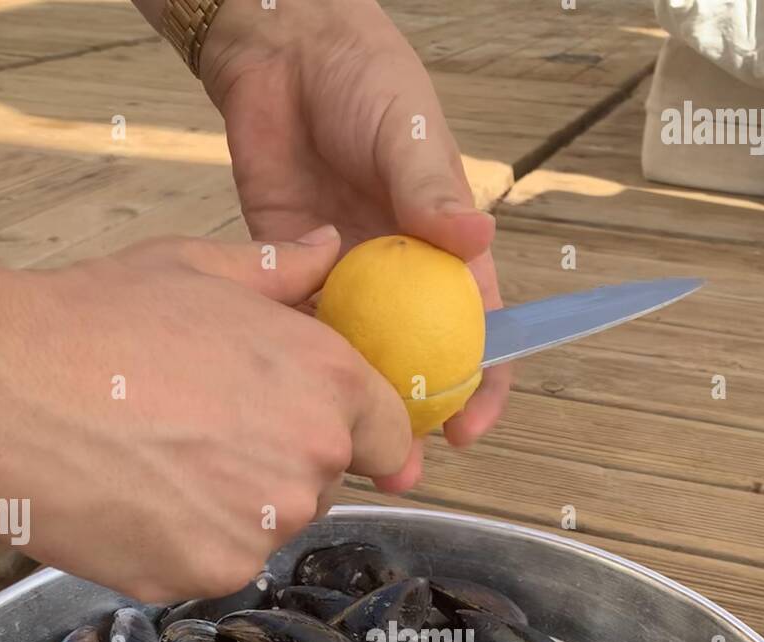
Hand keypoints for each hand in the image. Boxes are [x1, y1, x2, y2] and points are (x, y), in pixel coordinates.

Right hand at [0, 231, 411, 601]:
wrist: (2, 390)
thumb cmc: (95, 321)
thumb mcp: (196, 270)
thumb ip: (280, 271)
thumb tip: (330, 249)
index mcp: (327, 381)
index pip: (389, 433)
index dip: (360, 432)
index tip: (328, 434)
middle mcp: (310, 459)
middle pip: (323, 480)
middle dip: (280, 460)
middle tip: (203, 427)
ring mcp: (262, 526)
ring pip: (269, 524)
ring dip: (233, 504)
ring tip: (160, 457)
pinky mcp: (212, 573)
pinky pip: (219, 561)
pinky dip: (187, 541)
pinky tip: (139, 497)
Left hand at [199, 0, 510, 476]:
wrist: (284, 54)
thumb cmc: (365, 83)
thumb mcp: (407, 133)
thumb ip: (432, 190)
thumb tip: (475, 240)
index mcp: (443, 255)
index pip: (477, 336)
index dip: (481, 389)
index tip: (467, 432)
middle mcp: (397, 282)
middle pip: (414, 367)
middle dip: (411, 423)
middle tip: (399, 465)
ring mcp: (345, 284)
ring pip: (354, 362)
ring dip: (350, 407)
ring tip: (338, 448)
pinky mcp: (291, 277)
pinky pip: (296, 331)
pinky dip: (293, 363)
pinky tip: (282, 395)